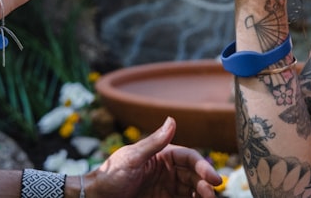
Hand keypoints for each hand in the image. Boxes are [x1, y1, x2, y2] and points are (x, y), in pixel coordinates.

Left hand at [89, 118, 221, 197]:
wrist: (96, 197)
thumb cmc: (110, 175)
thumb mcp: (132, 158)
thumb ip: (154, 142)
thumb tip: (172, 119)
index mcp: (163, 155)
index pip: (189, 159)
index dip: (203, 168)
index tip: (214, 179)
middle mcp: (168, 171)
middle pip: (194, 176)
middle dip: (205, 184)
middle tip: (209, 194)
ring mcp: (167, 188)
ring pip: (192, 190)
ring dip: (202, 195)